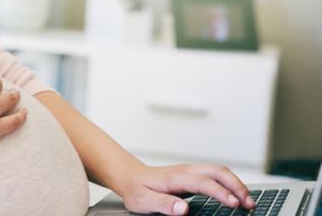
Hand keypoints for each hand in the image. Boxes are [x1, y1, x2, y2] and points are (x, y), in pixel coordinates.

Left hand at [119, 163, 255, 214]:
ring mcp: (190, 171)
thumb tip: (183, 209)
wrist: (130, 177)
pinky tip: (235, 194)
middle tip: (248, 204)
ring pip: (219, 171)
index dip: (220, 192)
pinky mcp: (193, 174)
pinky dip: (230, 182)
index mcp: (175, 177)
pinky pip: (216, 174)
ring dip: (235, 183)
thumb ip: (163, 204)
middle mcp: (186, 170)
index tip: (233, 204)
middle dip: (236, 185)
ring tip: (247, 201)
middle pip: (217, 171)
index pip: (203, 182)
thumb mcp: (143, 201)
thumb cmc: (137, 190)